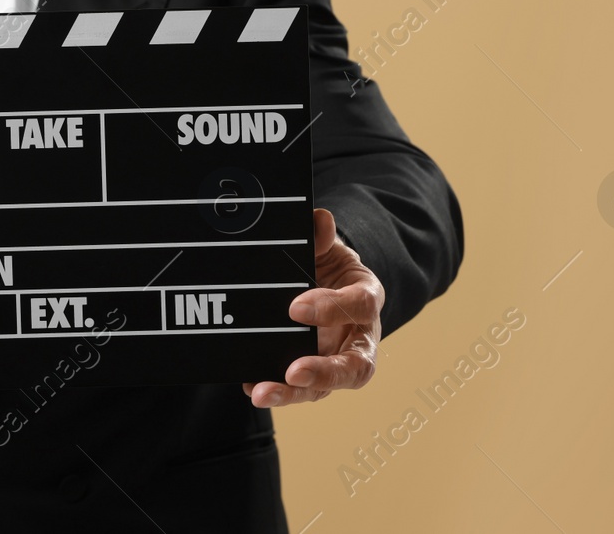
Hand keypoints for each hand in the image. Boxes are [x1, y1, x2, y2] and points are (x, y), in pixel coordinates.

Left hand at [243, 208, 383, 407]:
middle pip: (355, 367)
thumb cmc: (326, 265)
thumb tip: (320, 220)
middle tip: (293, 372)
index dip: (334, 307)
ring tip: (260, 392)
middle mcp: (358, 337)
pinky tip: (247, 384)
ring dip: (293, 393)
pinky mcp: (314, 374)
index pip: (362, 305)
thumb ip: (321, 237)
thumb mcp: (325, 246)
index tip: (295, 307)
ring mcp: (336, 360)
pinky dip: (275, 389)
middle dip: (325, 373)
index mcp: (366, 298)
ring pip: (325, 388)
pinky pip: (298, 388)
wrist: (322, 282)